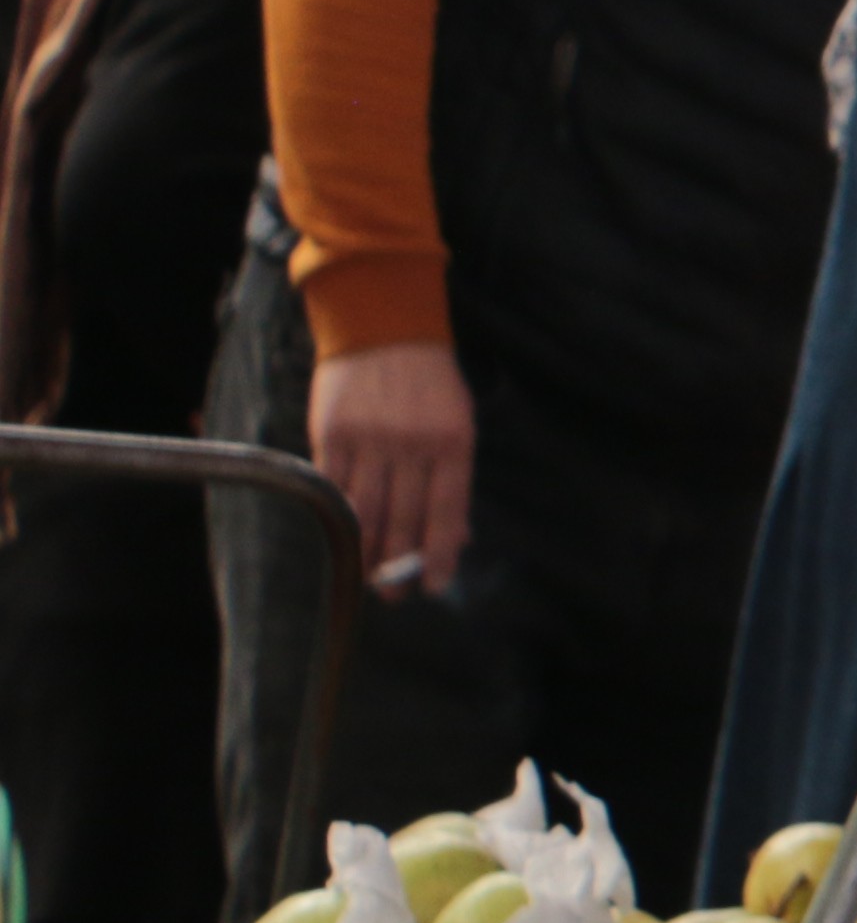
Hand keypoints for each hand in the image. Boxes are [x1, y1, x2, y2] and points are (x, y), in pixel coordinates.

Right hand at [308, 340, 473, 592]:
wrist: (384, 329)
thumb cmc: (430, 385)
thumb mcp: (459, 425)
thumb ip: (454, 480)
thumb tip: (455, 539)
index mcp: (452, 443)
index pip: (446, 513)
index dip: (438, 555)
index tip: (432, 587)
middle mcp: (411, 443)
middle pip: (402, 518)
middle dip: (396, 563)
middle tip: (390, 593)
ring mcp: (369, 438)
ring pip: (365, 509)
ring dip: (363, 548)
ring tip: (363, 573)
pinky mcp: (332, 432)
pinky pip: (333, 486)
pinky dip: (336, 515)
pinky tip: (339, 535)